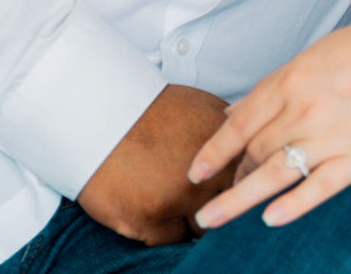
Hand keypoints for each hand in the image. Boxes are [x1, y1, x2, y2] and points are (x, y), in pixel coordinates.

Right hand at [77, 85, 238, 244]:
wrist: (98, 114)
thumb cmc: (148, 111)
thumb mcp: (201, 110)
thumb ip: (230, 137)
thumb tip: (251, 156)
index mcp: (226, 148)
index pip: (253, 184)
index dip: (246, 189)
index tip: (239, 192)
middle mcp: (208, 176)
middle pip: (231, 211)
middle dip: (222, 207)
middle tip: (208, 201)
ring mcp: (179, 200)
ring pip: (203, 229)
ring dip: (194, 220)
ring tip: (177, 202)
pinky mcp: (149, 220)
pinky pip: (170, 240)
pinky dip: (164, 228)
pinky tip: (152, 207)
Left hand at [185, 10, 350, 228]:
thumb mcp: (314, 56)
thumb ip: (274, 86)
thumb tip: (236, 112)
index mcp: (291, 80)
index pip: (239, 124)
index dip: (213, 151)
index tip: (195, 172)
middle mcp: (305, 110)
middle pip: (254, 153)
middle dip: (232, 177)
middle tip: (220, 195)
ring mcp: (332, 136)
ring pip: (274, 175)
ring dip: (238, 200)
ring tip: (213, 220)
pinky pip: (319, 188)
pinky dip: (292, 206)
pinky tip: (270, 220)